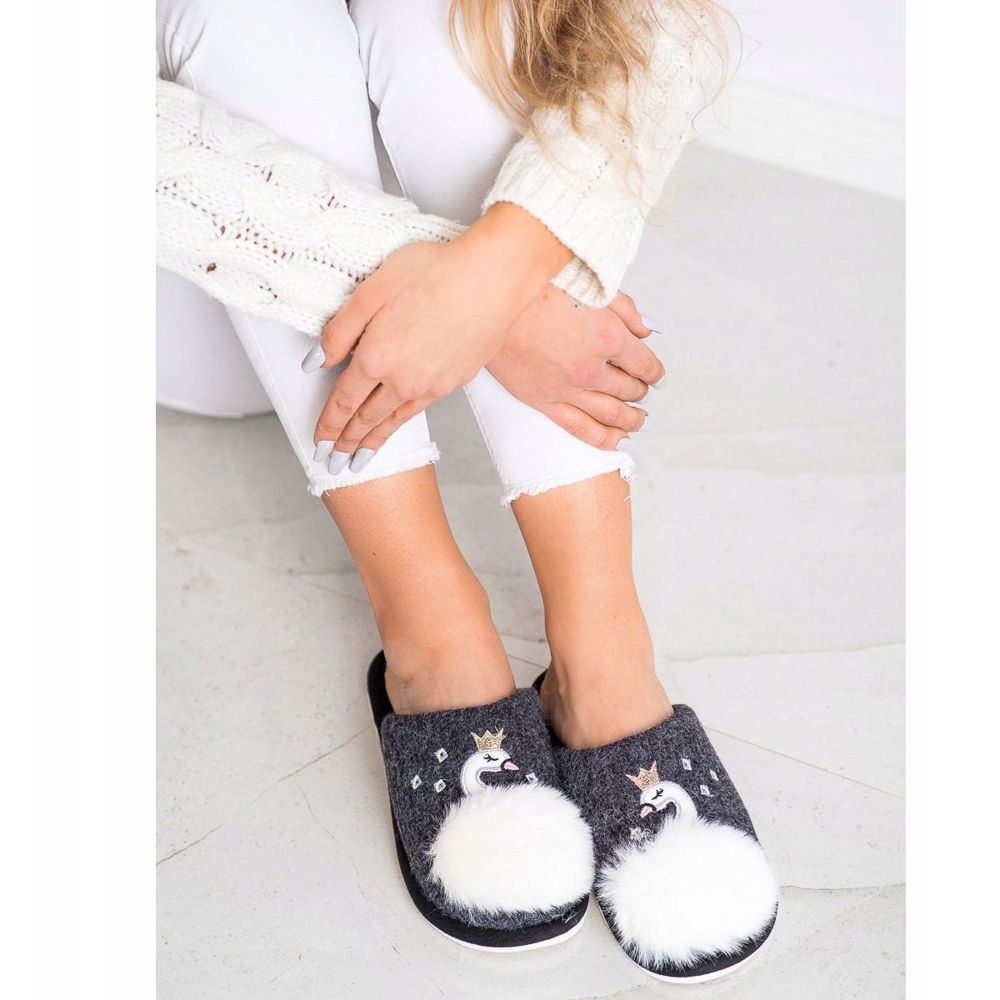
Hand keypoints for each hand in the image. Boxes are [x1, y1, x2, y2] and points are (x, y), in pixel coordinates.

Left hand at [303, 204, 570, 472]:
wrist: (493, 279)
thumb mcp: (371, 290)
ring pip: (393, 422)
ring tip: (359, 463)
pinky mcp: (454, 382)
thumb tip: (314, 363)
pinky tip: (395, 426)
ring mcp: (430, 385)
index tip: (318, 443)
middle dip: (345, 444)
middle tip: (332, 464)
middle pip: (365, 419)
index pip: (343, 401)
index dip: (328, 425)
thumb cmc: (434, 272)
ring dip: (372, 444)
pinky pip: (418, 411)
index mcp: (375, 357)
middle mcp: (401, 380)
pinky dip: (400, 426)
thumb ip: (339, 330)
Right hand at [487, 288, 663, 448]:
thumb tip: (648, 332)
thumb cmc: (538, 287)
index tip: (656, 374)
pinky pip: (581, 428)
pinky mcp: (543, 401)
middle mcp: (590, 367)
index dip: (655, 371)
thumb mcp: (591, 286)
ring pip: (611, 414)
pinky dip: (604, 438)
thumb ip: (626, 309)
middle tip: (642, 390)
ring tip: (639, 420)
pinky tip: (618, 440)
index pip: (646, 364)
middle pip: (630, 389)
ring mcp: (566, 388)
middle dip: (641, 391)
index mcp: (606, 336)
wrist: (492, 300)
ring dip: (631, 419)